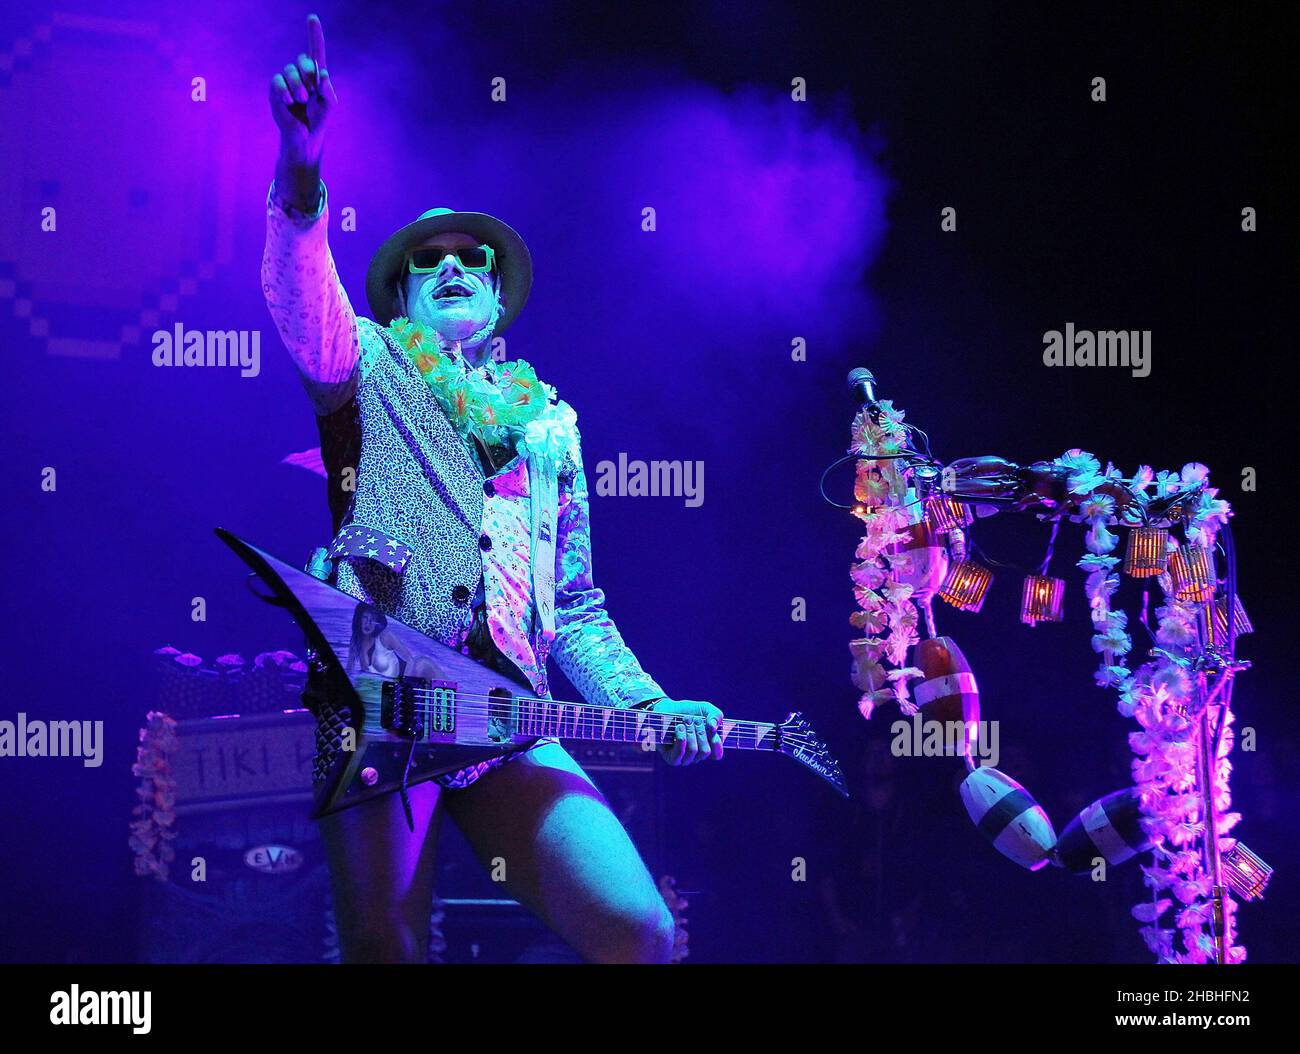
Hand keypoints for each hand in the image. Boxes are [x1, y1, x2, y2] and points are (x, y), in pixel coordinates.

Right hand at [269, 15, 335, 207]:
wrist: (306, 139)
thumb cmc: (318, 122)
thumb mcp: (329, 104)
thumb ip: (328, 88)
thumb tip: (321, 73)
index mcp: (315, 76)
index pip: (315, 51)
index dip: (314, 34)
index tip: (312, 18)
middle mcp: (300, 75)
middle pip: (303, 59)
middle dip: (309, 73)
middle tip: (312, 92)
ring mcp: (286, 82)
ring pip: (289, 69)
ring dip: (299, 86)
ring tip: (302, 101)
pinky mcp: (275, 92)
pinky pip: (278, 81)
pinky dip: (285, 91)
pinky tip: (289, 102)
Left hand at [650, 699, 723, 765]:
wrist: (666, 709)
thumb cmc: (687, 711)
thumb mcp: (705, 709)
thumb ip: (716, 715)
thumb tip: (713, 728)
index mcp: (707, 747)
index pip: (717, 754)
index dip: (716, 741)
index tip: (710, 727)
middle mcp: (696, 756)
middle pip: (705, 751)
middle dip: (700, 732)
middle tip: (694, 719)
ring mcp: (684, 759)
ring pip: (693, 750)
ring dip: (690, 732)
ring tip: (685, 721)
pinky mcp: (672, 758)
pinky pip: (680, 753)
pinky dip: (681, 738)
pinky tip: (679, 728)